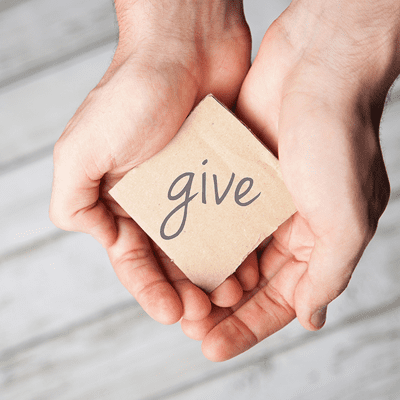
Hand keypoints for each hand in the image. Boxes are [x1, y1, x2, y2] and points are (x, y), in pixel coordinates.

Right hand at [49, 0, 253, 324]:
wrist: (185, 47)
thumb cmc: (131, 93)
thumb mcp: (82, 149)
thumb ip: (75, 200)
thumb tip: (93, 237)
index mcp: (123, 201)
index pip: (135, 260)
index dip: (151, 290)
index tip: (173, 313)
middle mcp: (159, 201)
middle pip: (174, 261)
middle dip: (187, 292)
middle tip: (207, 314)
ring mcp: (194, 191)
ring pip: (207, 247)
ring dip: (216, 276)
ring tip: (232, 295)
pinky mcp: (224, 178)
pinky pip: (234, 221)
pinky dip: (240, 246)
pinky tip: (251, 265)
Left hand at [181, 0, 399, 360]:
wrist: (316, 67)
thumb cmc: (338, 138)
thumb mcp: (347, 217)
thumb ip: (329, 272)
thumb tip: (311, 317)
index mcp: (320, 241)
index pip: (281, 300)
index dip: (248, 326)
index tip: (212, 346)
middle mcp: (290, 226)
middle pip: (250, 283)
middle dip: (222, 308)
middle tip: (190, 326)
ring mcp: (261, 202)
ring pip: (229, 254)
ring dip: (207, 277)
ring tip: (178, 298)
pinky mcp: (238, 177)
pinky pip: (215, 217)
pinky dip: (200, 238)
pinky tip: (177, 255)